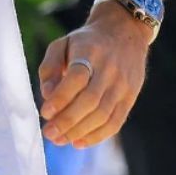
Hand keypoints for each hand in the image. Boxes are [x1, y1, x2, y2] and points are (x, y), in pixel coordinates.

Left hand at [35, 7, 150, 148]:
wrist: (124, 32)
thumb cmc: (85, 43)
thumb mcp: (62, 44)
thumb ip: (49, 68)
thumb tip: (46, 96)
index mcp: (90, 52)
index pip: (77, 78)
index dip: (61, 98)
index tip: (45, 113)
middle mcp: (109, 69)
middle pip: (90, 100)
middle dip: (67, 121)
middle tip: (49, 133)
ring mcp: (123, 84)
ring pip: (103, 115)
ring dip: (79, 132)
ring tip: (60, 140)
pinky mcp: (131, 96)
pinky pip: (115, 122)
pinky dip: (97, 136)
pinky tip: (78, 142)